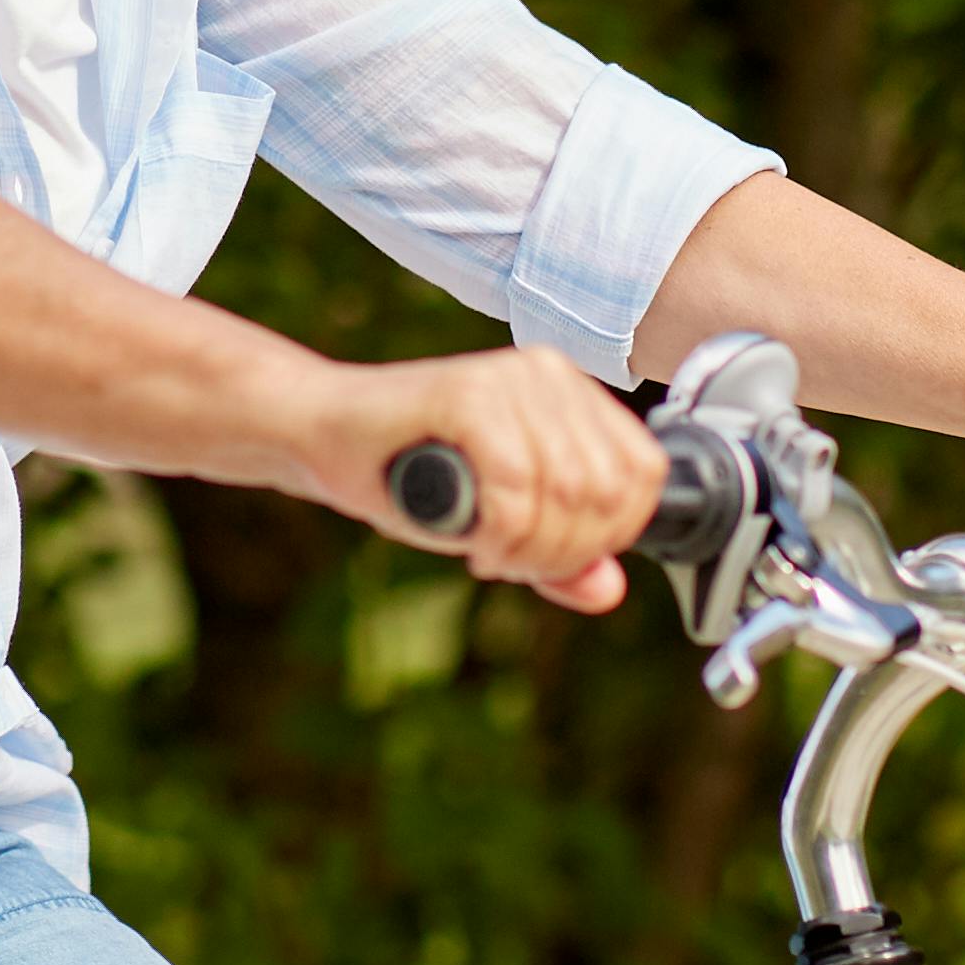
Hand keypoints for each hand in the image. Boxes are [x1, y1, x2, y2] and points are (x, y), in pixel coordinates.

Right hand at [304, 346, 663, 611]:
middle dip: (565, 552)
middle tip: (511, 563)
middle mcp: (551, 374)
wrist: (320, 435)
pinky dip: (500, 536)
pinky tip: (475, 545)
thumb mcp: (502, 527)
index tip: (553, 559)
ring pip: (567, 493)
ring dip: (529, 550)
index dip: (610, 537)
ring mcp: (510, 377)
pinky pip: (515, 488)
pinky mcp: (467, 392)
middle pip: (609, 492)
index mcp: (573, 395)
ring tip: (490, 554)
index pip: (645, 474)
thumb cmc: (408, 476)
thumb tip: (610, 589)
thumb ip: (559, 555)